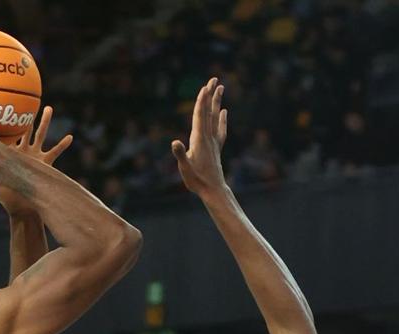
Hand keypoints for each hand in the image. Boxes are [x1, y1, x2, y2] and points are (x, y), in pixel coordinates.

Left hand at [0, 106, 70, 214]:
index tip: (0, 107)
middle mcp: (23, 152)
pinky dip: (63, 145)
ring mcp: (35, 157)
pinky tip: (70, 137)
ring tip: (49, 108)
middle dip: (25, 116)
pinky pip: (56, 153)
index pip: (5, 135)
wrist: (22, 209)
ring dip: (45, 122)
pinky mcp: (45, 164)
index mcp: (10, 154)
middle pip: (24, 129)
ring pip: (41, 135)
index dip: (2, 122)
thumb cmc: (6, 198)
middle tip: (26, 100)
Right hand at [171, 77, 227, 196]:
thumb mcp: (185, 168)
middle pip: (209, 112)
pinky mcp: (216, 147)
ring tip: (220, 88)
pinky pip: (220, 129)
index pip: (200, 116)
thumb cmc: (197, 181)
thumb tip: (174, 142)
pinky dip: (222, 119)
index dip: (201, 101)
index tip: (204, 87)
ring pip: (215, 117)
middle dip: (210, 95)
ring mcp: (213, 142)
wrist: (213, 190)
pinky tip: (224, 112)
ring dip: (217, 102)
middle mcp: (208, 137)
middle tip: (214, 79)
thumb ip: (180, 155)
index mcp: (199, 139)